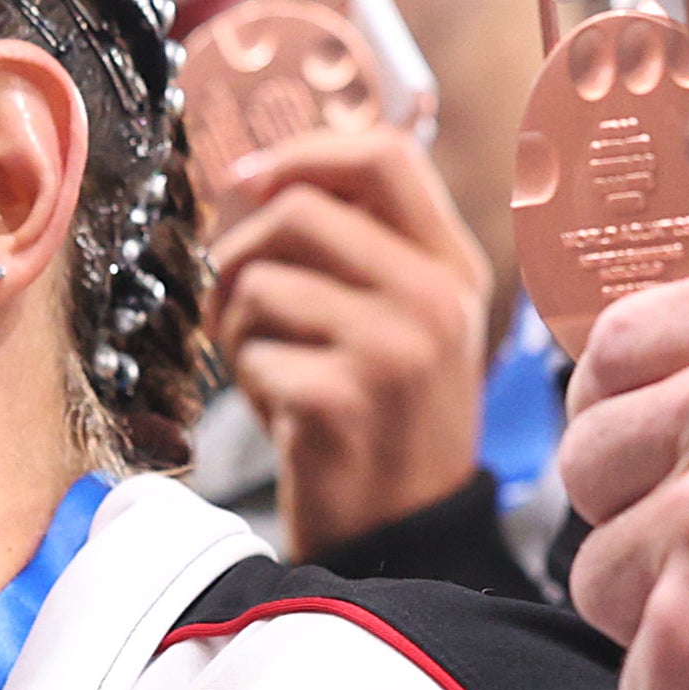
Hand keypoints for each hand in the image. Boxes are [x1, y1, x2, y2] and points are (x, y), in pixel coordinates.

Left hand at [205, 122, 496, 560]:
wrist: (405, 537)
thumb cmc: (382, 420)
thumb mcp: (404, 321)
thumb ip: (359, 245)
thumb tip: (259, 174)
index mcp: (453, 266)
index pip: (386, 154)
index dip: (304, 152)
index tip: (247, 180)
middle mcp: (437, 298)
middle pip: (299, 208)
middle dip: (239, 251)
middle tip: (235, 302)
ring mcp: (395, 349)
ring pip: (259, 280)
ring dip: (236, 325)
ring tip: (269, 367)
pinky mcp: (343, 400)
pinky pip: (249, 351)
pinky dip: (246, 380)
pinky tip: (282, 414)